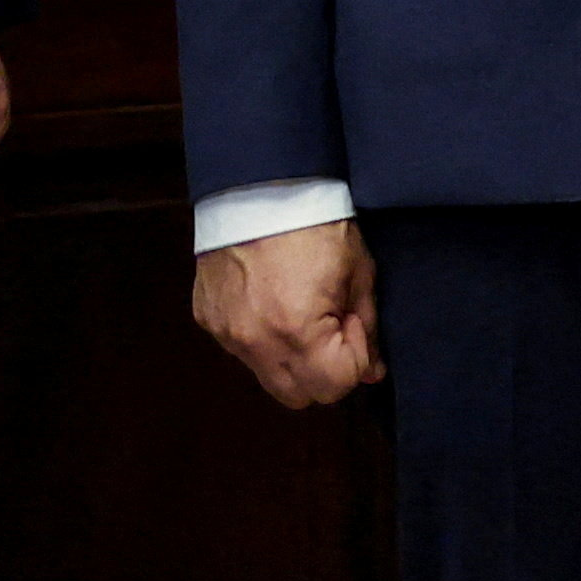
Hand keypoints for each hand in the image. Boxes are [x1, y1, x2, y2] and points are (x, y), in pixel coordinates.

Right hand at [190, 221, 385, 411]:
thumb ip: (367, 326)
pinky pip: (242, 351)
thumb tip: (371, 371)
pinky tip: (273, 302)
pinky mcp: (208, 320)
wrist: (259, 185)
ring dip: (292, 360)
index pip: (334, 386)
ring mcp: (227, 334)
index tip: (352, 322)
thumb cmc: (317, 223)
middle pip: (299, 396)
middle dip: (324, 372)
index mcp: (297, 329)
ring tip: (302, 313)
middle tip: (332, 326)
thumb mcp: (358, 270)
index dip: (354, 358)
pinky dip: (262, 340)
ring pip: (268, 378)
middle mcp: (255, 342)